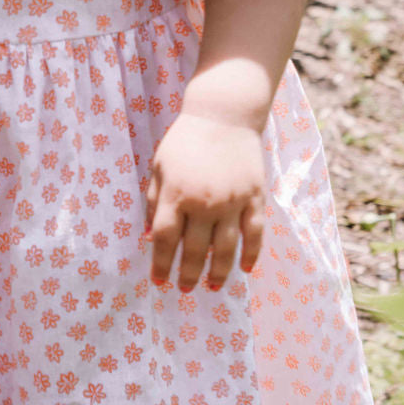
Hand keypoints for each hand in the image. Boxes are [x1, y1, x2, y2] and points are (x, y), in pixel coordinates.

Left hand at [144, 110, 265, 291]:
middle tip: (185, 289)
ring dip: (218, 272)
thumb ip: (153, 201)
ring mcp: (232, 201)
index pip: (164, 239)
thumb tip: (148, 236)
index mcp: (176, 194)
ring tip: (212, 287)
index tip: (159, 280)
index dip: (160, 263)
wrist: (225, 114)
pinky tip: (245, 269)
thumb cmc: (186, 141)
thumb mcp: (160, 166)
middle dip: (188, 274)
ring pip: (225, 248)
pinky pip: (254, 233)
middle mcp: (203, 202)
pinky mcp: (255, 197)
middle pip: (194, 250)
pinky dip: (251, 254)